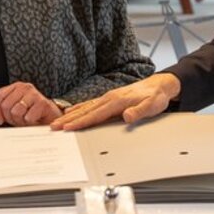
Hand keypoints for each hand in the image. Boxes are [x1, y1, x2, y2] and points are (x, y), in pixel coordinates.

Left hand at [0, 82, 61, 125]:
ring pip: (16, 111)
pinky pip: (28, 116)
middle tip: (19, 119)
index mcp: (15, 87)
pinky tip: (34, 120)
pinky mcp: (42, 102)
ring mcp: (34, 93)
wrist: (50, 119)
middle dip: (11, 118)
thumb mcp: (11, 113)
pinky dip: (30, 122)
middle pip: (6, 105)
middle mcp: (24, 87)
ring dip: (20, 120)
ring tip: (26, 119)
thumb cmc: (31, 114)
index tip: (0, 121)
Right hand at [51, 72, 180, 130]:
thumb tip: (127, 116)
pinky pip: (89, 105)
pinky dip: (78, 109)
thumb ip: (139, 112)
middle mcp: (109, 98)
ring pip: (85, 108)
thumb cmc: (155, 97)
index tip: (68, 127)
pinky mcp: (109, 99)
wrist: (159, 85)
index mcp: (116, 101)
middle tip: (54, 126)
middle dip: (68, 119)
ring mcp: (108, 98)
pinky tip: (71, 112)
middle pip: (85, 111)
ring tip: (57, 121)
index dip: (80, 122)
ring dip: (70, 115)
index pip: (95, 114)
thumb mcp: (151, 106)